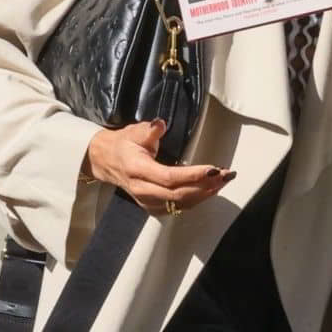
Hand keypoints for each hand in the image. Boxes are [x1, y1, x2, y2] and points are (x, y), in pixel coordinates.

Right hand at [84, 120, 233, 216]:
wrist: (105, 161)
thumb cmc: (123, 145)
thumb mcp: (133, 132)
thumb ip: (149, 130)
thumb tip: (160, 124)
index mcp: (137, 169)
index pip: (169, 177)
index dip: (192, 175)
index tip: (213, 169)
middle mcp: (142, 189)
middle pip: (178, 194)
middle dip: (205, 186)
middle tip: (226, 175)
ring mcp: (147, 201)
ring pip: (180, 203)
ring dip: (205, 194)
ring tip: (223, 182)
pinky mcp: (152, 207)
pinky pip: (177, 207)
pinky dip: (196, 200)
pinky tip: (209, 191)